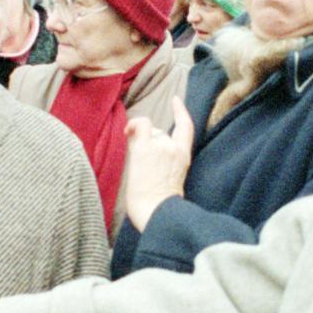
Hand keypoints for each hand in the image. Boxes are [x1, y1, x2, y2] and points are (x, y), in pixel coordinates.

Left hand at [123, 96, 194, 230]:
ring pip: (146, 133)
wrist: (157, 211)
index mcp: (183, 157)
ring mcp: (161, 146)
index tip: (175, 100)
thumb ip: (163, 159)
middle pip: (158, 132)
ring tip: (136, 164)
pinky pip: (140, 125)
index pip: (186, 128)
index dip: (180, 111)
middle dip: (146, 141)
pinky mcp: (145, 148)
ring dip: (137, 142)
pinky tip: (126, 131)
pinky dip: (132, 125)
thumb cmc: (159, 204)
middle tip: (140, 162)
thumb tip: (142, 142)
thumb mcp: (171, 178)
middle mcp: (174, 148)